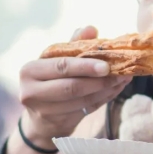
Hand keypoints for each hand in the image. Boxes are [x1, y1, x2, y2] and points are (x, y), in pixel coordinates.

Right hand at [19, 26, 131, 141]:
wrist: (40, 118)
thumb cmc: (49, 80)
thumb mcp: (55, 60)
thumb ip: (72, 44)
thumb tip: (90, 29)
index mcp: (29, 71)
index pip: (61, 67)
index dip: (85, 67)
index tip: (106, 65)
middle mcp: (31, 92)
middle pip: (71, 87)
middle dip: (98, 81)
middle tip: (120, 73)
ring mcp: (43, 111)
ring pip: (81, 101)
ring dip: (105, 90)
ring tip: (123, 80)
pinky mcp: (57, 124)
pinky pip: (86, 110)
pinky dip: (103, 99)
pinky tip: (115, 90)